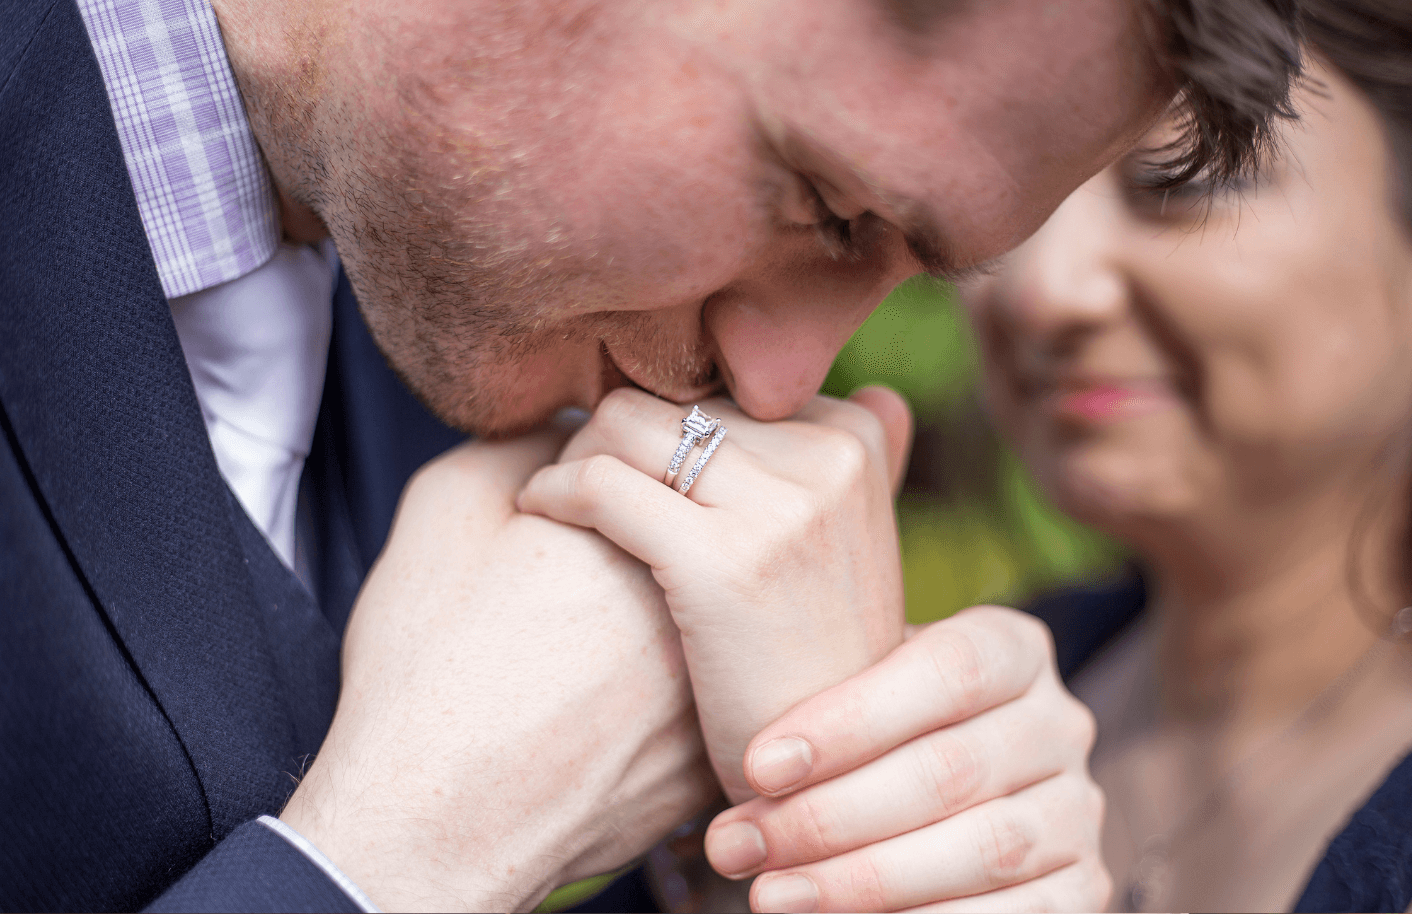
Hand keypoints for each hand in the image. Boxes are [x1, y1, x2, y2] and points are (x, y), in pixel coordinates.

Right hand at [279, 429, 717, 912]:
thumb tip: (571, 428)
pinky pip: (703, 692)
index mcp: (639, 524)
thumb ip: (521, 440)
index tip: (553, 512)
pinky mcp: (715, 755)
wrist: (434, 822)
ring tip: (591, 639)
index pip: (646, 456)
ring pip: (704, 610)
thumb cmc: (427, 668)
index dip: (591, 473)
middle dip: (646, 530)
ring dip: (668, 601)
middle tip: (575, 581)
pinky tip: (609, 698)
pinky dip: (668, 682)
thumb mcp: (448, 510)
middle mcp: (700, 596)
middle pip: (687, 528)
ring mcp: (717, 683)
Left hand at [517, 386, 912, 802]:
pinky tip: (534, 516)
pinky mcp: (722, 561)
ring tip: (552, 503)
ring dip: (573, 457)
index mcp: (856, 437)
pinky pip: (600, 484)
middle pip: (666, 397)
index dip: (656, 421)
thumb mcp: (852, 554)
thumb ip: (849, 471)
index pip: (716, 382)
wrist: (814, 785)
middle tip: (572, 488)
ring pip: (623, 425)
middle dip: (609, 436)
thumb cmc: (808, 665)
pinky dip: (552, 492)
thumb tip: (877, 392)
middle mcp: (830, 455)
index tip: (622, 464)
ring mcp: (784, 508)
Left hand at [705, 606, 1109, 912]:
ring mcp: (1079, 810)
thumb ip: (821, 688)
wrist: (927, 786)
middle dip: (828, 817)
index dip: (849, 721)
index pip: (947, 671)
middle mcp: (1059, 724)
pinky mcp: (1086, 886)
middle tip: (735, 845)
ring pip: (982, 849)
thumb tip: (746, 753)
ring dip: (862, 882)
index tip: (756, 765)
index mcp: (1013, 650)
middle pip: (950, 771)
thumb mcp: (853, 686)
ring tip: (770, 895)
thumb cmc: (866, 730)